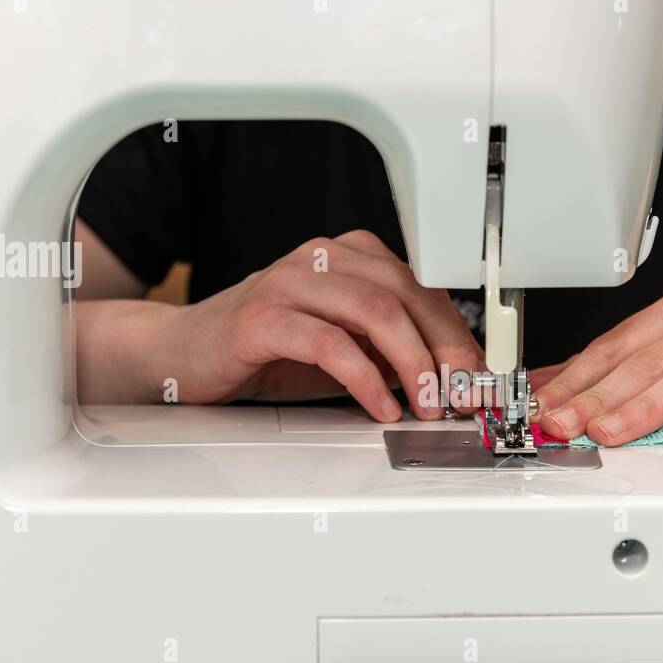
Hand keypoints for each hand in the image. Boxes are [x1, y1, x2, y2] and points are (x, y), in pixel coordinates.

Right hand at [155, 230, 482, 420]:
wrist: (184, 352)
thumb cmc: (267, 350)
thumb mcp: (344, 346)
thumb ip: (391, 350)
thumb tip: (453, 378)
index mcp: (348, 256)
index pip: (424, 288)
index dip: (459, 335)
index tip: (479, 379)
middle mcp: (322, 258)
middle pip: (408, 295)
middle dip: (446, 350)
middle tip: (463, 396)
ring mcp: (291, 283)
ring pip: (376, 312)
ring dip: (414, 365)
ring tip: (428, 405)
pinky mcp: (262, 319)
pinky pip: (329, 344)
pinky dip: (365, 379)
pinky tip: (380, 407)